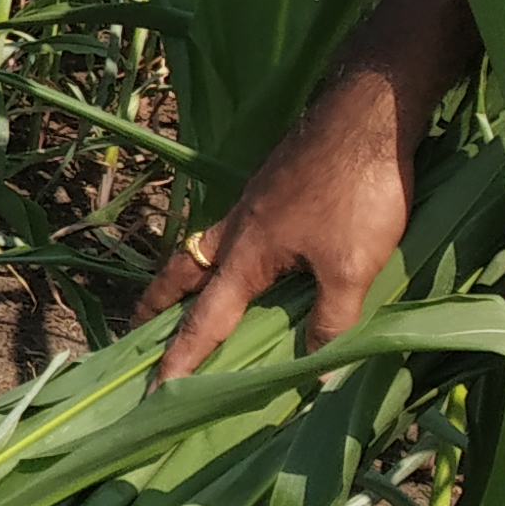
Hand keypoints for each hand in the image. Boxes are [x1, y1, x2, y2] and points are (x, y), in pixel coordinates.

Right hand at [136, 64, 416, 381]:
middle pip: (181, 274)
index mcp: (246, 258)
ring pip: (203, 247)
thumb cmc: (357, 194)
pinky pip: (231, 228)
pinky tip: (246, 252)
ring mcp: (252, 204)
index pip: (205, 321)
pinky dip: (220, 250)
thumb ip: (333, 322)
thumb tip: (319, 373)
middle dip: (156, 305)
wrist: (367, 115)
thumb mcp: (353, 268)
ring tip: (179, 293)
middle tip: (137, 329)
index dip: (182, 359)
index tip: (156, 390)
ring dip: (183, 275)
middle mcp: (236, 231)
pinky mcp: (272, 186)